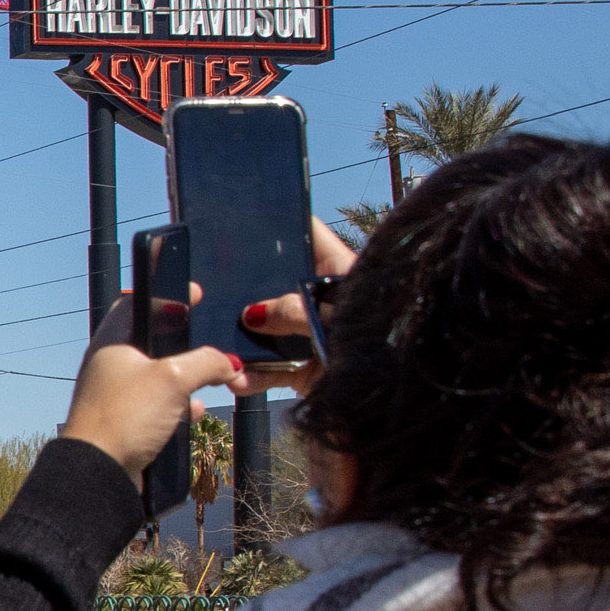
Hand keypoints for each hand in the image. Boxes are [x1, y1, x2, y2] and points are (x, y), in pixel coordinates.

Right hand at [230, 217, 365, 401]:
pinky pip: (271, 369)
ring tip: (220, 345)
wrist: (396, 396)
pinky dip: (254, 376)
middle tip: (213, 285)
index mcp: (338, 270)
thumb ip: (292, 311)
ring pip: (268, 331)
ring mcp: (311, 334)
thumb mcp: (332, 316)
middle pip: (276, 284)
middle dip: (247, 290)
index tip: (248, 214)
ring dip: (243, 341)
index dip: (281, 220)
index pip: (307, 233)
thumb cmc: (378, 339)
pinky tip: (238, 379)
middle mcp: (322, 299)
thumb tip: (252, 315)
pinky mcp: (305, 369)